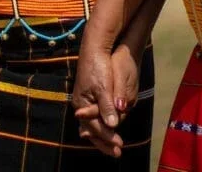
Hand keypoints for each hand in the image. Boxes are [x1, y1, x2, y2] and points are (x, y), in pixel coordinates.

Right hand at [73, 40, 125, 156]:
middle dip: (104, 141)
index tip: (119, 145)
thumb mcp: (103, 87)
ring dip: (103, 135)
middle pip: (91, 129)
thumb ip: (107, 106)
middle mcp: (82, 104)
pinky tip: (108, 128)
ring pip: (93, 124)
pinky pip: (95, 117)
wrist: (95, 49)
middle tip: (117, 153)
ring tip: (112, 145)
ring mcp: (85, 100)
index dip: (107, 137)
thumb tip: (112, 124)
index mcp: (82, 103)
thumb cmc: (98, 67)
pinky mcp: (91, 96)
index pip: (95, 127)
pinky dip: (102, 126)